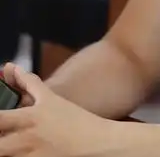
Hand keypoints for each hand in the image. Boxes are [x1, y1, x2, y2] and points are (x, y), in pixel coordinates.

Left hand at [0, 64, 127, 156]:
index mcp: (29, 117)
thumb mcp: (51, 98)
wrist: (95, 141)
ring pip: (5, 155)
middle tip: (1, 134)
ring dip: (4, 149)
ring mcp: (32, 156)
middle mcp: (27, 138)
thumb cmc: (73, 119)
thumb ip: (28, 83)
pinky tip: (18, 152)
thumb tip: (11, 67)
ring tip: (8, 145)